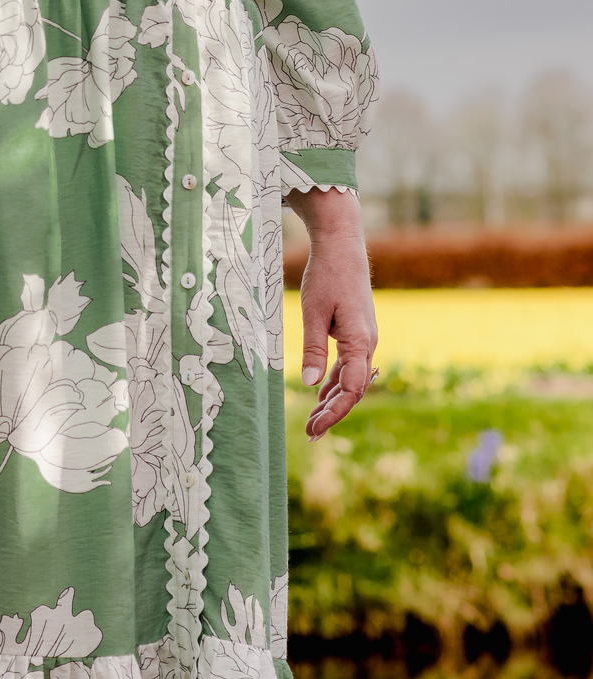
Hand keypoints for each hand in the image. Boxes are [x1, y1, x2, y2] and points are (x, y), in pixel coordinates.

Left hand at [285, 186, 377, 440]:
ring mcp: (364, 338)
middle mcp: (367, 343)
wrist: (342, 245)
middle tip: (310, 434)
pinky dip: (336, 381)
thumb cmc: (327, 275)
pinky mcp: (357, 331)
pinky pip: (349, 364)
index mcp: (360, 341)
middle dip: (333, 412)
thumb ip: (313, 347)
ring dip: (334, 399)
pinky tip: (322, 394)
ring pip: (352, 378)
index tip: (315, 427)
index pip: (351, 389)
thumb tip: (311, 384)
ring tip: (313, 421)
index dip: (334, 412)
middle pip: (353, 389)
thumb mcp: (313, 311)